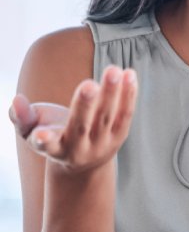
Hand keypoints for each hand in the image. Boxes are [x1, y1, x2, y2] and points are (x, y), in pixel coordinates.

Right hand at [9, 66, 137, 174]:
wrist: (85, 161)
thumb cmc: (53, 136)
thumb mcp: (31, 131)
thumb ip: (22, 117)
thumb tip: (16, 100)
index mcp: (54, 149)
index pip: (47, 146)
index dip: (44, 140)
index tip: (41, 134)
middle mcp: (79, 149)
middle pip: (82, 127)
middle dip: (85, 105)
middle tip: (89, 84)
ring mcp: (102, 143)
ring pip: (107, 117)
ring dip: (111, 92)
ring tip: (113, 70)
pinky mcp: (120, 136)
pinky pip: (125, 114)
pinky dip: (128, 94)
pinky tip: (129, 74)